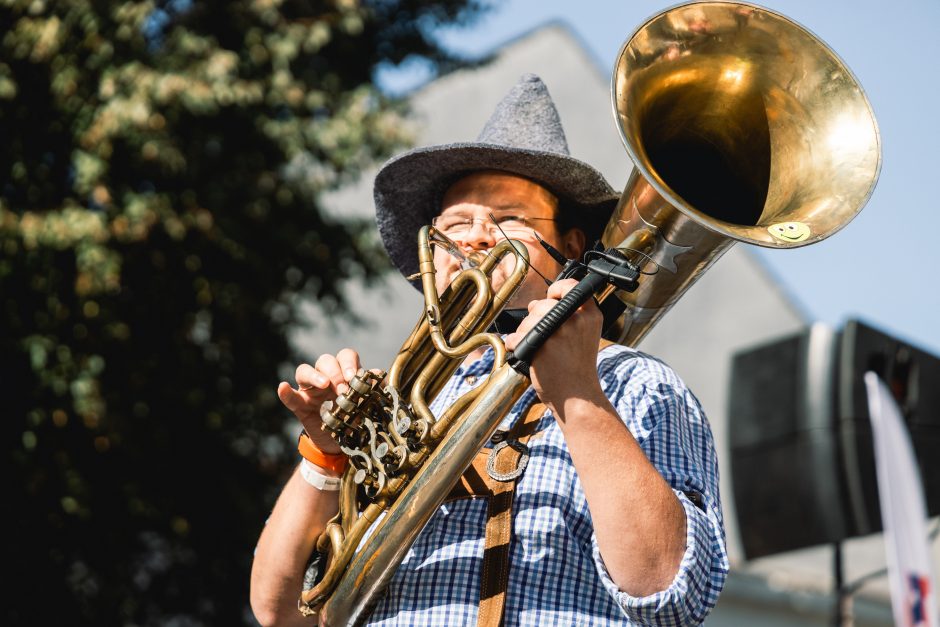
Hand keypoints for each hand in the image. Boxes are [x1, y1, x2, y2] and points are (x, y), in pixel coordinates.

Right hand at [276, 348, 361, 454]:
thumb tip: (379, 375)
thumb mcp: (365, 407)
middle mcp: (326, 377)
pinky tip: (283, 387)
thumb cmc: (353, 420)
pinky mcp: (299, 405)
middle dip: (335, 372)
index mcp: (344, 374)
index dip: (349, 363)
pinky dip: (286, 392)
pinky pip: (290, 397)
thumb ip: (371, 391)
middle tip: (343, 390)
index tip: (354, 377)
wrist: (339, 445)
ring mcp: (310, 390)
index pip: (345, 357)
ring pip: (305, 371)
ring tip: (324, 384)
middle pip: (325, 360)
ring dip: (315, 375)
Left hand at [504, 279, 604, 412]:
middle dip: (534, 317)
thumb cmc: (576, 368)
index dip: (557, 288)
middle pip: (543, 304)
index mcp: (590, 315)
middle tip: (540, 335)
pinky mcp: (544, 344)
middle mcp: (577, 319)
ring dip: (523, 332)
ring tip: (533, 347)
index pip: (571, 285)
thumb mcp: (583, 335)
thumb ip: (567, 315)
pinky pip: (518, 336)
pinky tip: (524, 352)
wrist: (578, 397)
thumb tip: (535, 302)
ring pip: (528, 320)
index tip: (551, 297)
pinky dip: (515, 344)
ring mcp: (561, 331)